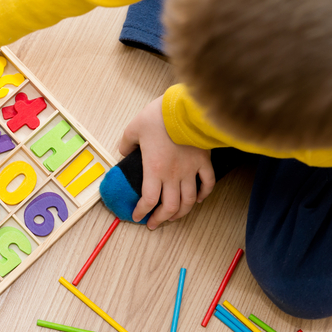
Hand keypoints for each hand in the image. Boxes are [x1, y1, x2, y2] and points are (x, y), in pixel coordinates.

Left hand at [119, 96, 215, 229]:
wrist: (185, 108)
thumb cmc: (159, 117)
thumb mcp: (134, 128)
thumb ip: (126, 143)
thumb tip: (123, 151)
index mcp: (154, 170)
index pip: (148, 200)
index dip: (142, 212)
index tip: (137, 216)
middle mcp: (173, 175)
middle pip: (170, 207)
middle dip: (161, 219)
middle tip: (154, 223)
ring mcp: (191, 170)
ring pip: (189, 200)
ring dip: (181, 212)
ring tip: (174, 217)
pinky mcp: (204, 162)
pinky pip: (207, 183)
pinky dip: (204, 194)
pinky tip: (198, 199)